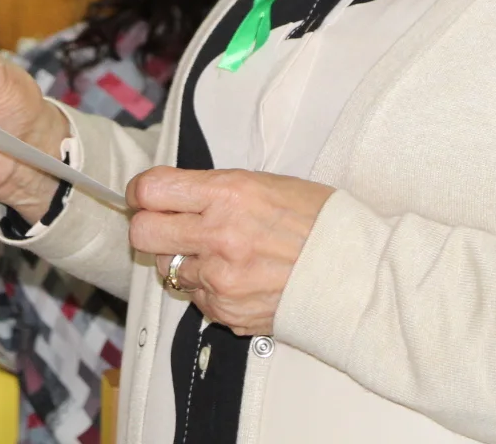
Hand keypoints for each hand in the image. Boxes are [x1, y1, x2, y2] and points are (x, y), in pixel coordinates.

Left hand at [127, 167, 334, 336]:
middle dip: (150, 226)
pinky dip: (205, 286)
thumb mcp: (263, 184)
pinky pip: (194, 296)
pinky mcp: (226, 312)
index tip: (145, 195)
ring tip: (218, 251)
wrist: (353, 272)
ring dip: (182, 258)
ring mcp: (221, 279)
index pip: (152, 190)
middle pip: (144, 233)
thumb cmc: (316, 222)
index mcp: (228, 195)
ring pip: (167, 267)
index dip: (142, 192)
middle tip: (166, 224)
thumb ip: (212, 189)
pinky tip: (234, 275)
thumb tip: (170, 194)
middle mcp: (219, 237)